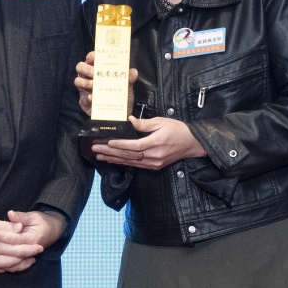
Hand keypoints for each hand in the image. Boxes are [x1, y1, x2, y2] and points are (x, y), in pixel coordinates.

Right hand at [0, 212, 48, 275]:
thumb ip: (5, 227)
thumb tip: (20, 228)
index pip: (18, 247)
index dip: (30, 247)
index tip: (40, 245)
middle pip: (14, 259)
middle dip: (27, 256)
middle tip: (38, 253)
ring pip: (5, 267)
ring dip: (18, 265)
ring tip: (27, 262)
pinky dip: (2, 269)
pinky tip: (7, 268)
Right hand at [74, 50, 138, 114]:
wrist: (117, 115)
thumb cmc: (120, 96)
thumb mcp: (127, 87)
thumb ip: (129, 79)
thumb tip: (133, 72)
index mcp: (98, 68)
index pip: (91, 58)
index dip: (91, 56)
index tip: (95, 57)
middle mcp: (89, 76)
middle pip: (80, 67)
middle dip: (86, 69)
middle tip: (94, 73)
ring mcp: (85, 88)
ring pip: (78, 81)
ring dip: (85, 82)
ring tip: (93, 86)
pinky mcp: (84, 100)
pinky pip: (82, 96)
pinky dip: (88, 97)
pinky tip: (93, 98)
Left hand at [92, 115, 207, 170]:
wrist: (192, 144)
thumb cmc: (177, 130)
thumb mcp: (162, 122)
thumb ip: (144, 123)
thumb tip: (129, 121)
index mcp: (156, 143)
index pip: (133, 146)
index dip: (119, 145)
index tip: (106, 143)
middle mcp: (154, 156)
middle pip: (128, 155)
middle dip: (110, 152)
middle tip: (96, 149)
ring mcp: (154, 163)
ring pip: (130, 162)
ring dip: (114, 159)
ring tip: (100, 156)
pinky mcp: (154, 166)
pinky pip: (136, 165)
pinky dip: (123, 163)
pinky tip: (113, 161)